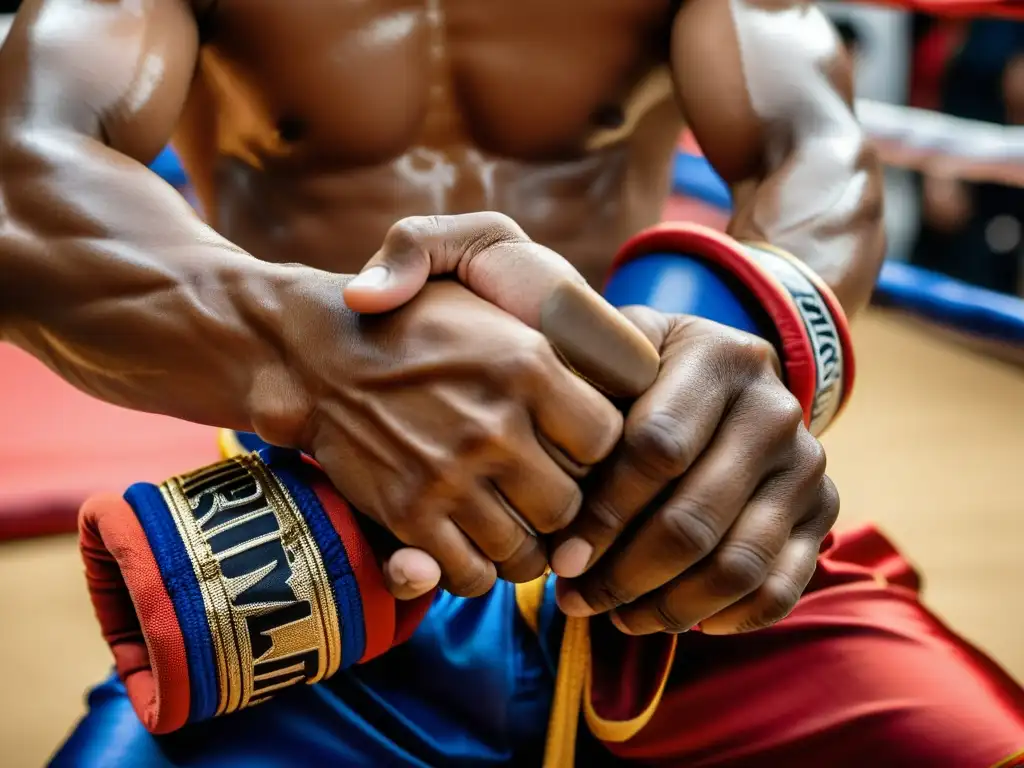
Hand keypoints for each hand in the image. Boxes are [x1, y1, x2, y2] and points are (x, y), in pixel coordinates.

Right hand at [254, 214, 658, 598]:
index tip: (571, 446)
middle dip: (562, 505)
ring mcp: (449, 475)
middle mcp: (494, 424)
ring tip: (510, 522)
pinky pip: (470, 575)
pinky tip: (473, 544)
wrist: (317, 353)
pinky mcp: (408, 515)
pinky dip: (478, 572)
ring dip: (524, 546)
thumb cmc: (416, 322)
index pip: (607, 440)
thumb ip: (555, 309)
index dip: (593, 450)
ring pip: (526, 552)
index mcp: (527, 362)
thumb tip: (621, 352)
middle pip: (570, 506)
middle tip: (540, 491)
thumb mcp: (486, 285)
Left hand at [549, 308, 838, 634]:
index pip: (657, 450)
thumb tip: (534, 453)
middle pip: (694, 520)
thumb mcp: (615, 351)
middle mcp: (775, 409)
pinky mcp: (823, 509)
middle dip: (625, 575)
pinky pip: (781, 587)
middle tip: (576, 600)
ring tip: (617, 617)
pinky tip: (680, 622)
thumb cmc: (648, 370)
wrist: (729, 374)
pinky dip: (729, 618)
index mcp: (719, 358)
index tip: (559, 558)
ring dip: (669, 608)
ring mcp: (806, 463)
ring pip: (737, 565)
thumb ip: (578, 382)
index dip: (602, 514)